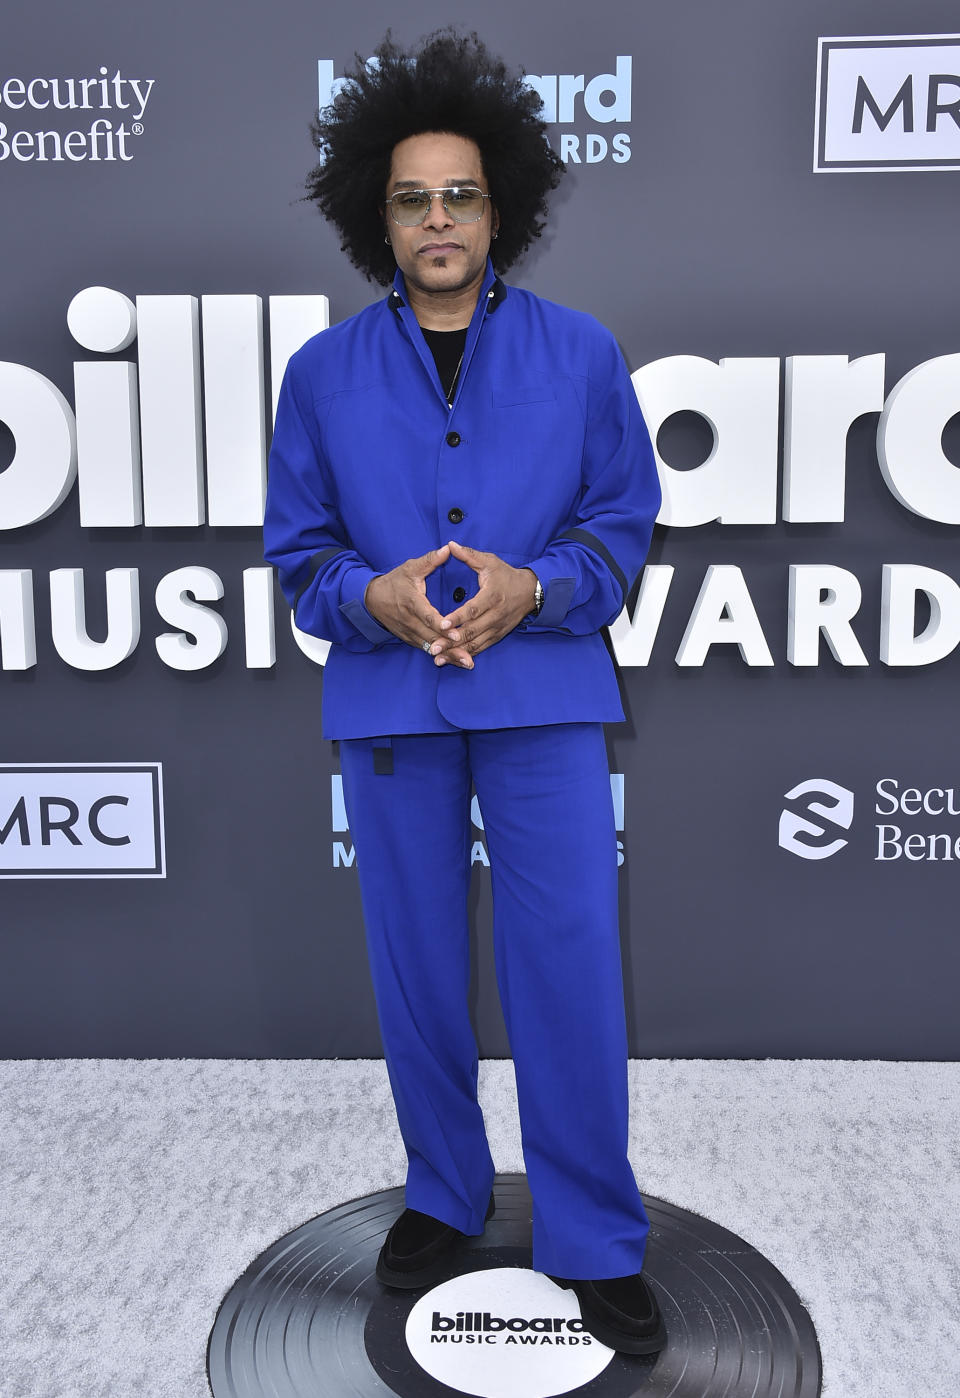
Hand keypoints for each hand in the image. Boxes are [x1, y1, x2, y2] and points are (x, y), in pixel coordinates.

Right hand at [364, 546, 471, 665]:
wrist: (372, 599)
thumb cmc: (394, 582)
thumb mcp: (410, 568)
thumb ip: (430, 560)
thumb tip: (448, 549)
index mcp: (412, 602)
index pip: (428, 617)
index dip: (442, 626)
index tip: (456, 633)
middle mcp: (410, 621)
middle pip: (432, 638)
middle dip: (451, 648)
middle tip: (469, 657)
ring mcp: (409, 632)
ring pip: (430, 647)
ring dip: (448, 656)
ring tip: (467, 663)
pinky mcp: (410, 639)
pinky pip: (427, 649)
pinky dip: (441, 656)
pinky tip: (456, 661)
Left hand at [432, 540, 537, 667]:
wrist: (530, 591)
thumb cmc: (506, 575)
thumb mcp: (490, 562)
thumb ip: (469, 555)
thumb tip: (450, 545)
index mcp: (492, 596)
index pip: (473, 609)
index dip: (457, 618)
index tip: (441, 624)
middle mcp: (495, 615)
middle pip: (472, 631)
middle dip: (451, 641)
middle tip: (433, 648)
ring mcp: (497, 627)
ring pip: (475, 643)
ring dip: (456, 652)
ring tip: (438, 659)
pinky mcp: (497, 635)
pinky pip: (481, 648)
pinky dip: (466, 655)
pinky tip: (452, 660)